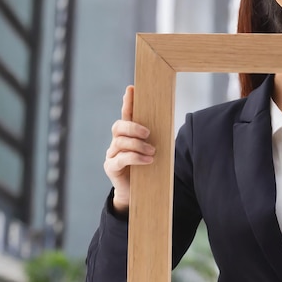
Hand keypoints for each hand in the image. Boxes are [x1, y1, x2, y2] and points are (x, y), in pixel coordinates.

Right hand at [103, 86, 155, 213]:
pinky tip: (147, 160)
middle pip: (118, 126)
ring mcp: (112, 154)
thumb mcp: (152, 150)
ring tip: (152, 152)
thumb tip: (169, 121)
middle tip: (148, 133)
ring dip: (138, 145)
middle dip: (133, 127)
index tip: (132, 89)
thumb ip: (156, 138)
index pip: (126, 114)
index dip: (128, 102)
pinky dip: (135, 158)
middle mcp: (116, 142)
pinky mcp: (111, 167)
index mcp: (127, 134)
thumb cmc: (147, 168)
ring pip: (120, 142)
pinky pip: (120, 159)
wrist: (136, 193)